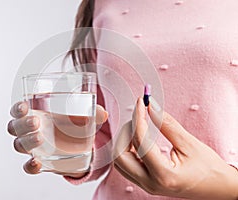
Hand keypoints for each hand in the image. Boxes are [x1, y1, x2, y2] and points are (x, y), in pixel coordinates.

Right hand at [7, 101, 107, 177]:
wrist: (77, 145)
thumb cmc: (73, 124)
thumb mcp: (82, 116)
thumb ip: (92, 113)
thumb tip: (103, 113)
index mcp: (35, 114)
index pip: (18, 110)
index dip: (17, 108)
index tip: (24, 105)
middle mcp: (30, 130)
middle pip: (15, 127)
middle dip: (23, 124)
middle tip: (36, 122)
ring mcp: (33, 147)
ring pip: (20, 145)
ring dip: (27, 141)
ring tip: (40, 138)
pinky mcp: (39, 162)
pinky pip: (28, 166)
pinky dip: (30, 166)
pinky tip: (37, 163)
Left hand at [114, 97, 237, 198]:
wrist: (219, 190)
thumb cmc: (209, 169)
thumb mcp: (190, 144)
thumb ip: (167, 124)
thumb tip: (150, 105)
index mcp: (164, 175)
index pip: (140, 142)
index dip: (138, 118)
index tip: (141, 102)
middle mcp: (150, 183)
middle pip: (119, 155)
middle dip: (125, 132)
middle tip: (140, 118)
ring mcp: (145, 185)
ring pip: (119, 161)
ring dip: (124, 140)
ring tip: (140, 127)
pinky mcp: (145, 182)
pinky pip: (125, 165)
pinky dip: (126, 148)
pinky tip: (138, 138)